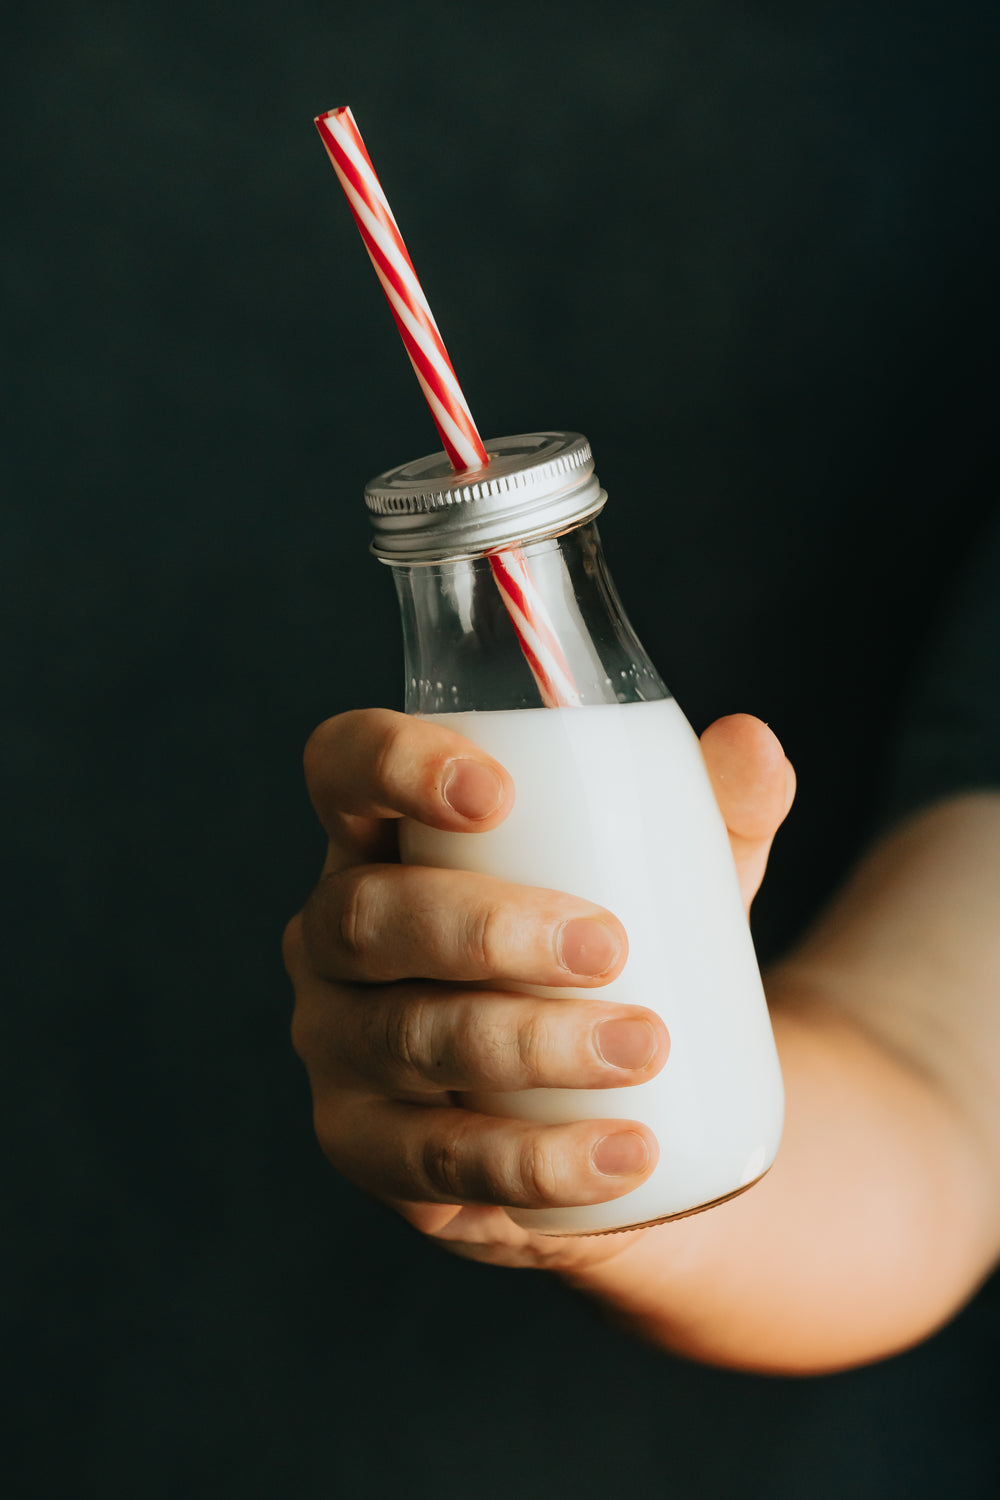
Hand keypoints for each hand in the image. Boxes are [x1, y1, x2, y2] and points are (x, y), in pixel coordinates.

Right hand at [284, 708, 794, 1272]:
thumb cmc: (613, 952)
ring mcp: (341, 1049)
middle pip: (366, 916)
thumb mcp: (668, 874)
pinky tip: (626, 1154)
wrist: (604, 1103)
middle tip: (610, 947)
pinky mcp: (374, 1153)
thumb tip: (756, 745)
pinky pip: (439, 1162)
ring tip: (645, 1049)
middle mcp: (333, 939)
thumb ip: (716, 806)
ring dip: (527, 1044)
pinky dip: (537, 1161)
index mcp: (384, 838)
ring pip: (407, 1039)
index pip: (343, 767)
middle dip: (484, 929)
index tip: (498, 792)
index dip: (393, 765)